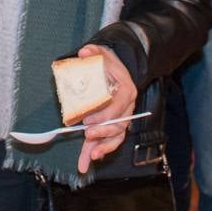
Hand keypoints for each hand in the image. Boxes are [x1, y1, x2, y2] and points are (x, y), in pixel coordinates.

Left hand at [75, 44, 136, 173]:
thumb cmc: (109, 63)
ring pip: (117, 136)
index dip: (105, 116)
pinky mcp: (116, 125)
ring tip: (91, 157)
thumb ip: (94, 51)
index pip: (119, 106)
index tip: (88, 120)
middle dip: (103, 133)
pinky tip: (91, 159)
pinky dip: (103, 149)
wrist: (118, 69)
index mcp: (126, 91)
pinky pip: (112, 140)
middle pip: (119, 124)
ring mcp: (123, 118)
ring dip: (104, 147)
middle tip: (87, 135)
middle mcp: (128, 107)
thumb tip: (83, 52)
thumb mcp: (103, 53)